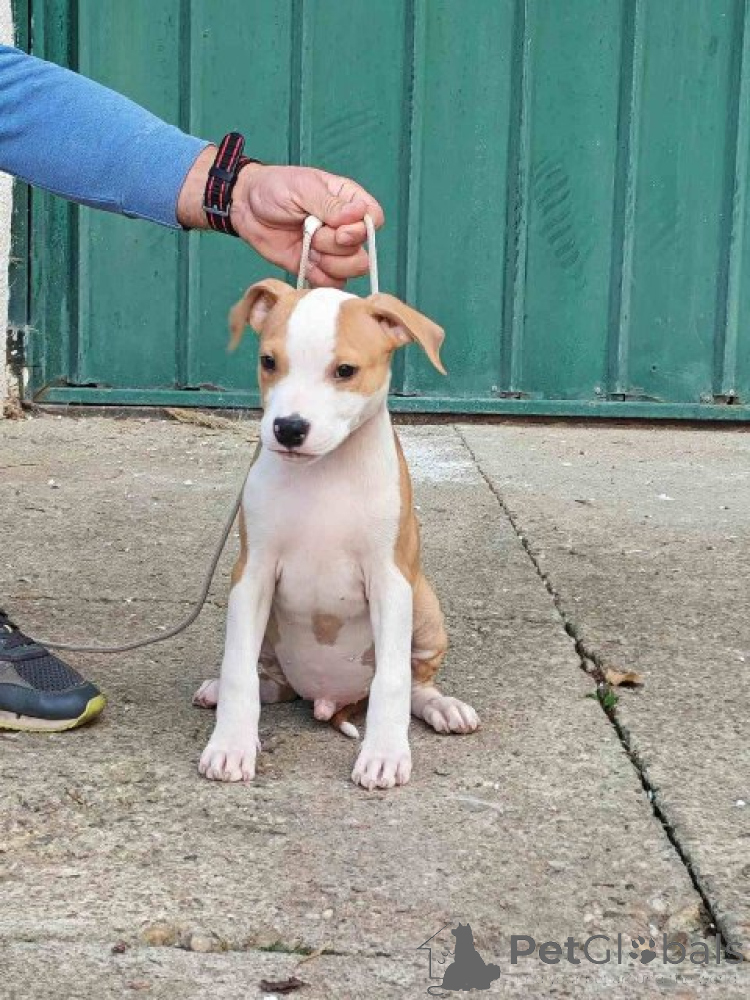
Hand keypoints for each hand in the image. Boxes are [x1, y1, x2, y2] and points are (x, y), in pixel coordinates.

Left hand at [177, 147, 383, 287]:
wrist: (245, 208)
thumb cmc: (274, 188)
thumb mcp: (302, 188)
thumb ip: (331, 204)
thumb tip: (358, 215)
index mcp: (347, 201)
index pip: (374, 220)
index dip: (361, 230)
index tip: (338, 228)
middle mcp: (344, 227)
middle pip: (363, 251)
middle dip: (337, 248)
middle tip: (313, 235)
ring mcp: (331, 250)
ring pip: (351, 270)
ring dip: (329, 264)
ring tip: (308, 247)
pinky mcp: (317, 268)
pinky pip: (332, 283)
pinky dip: (319, 277)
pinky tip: (305, 261)